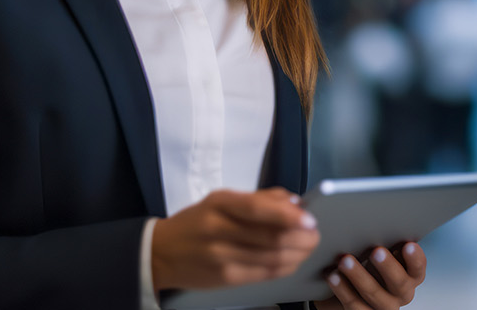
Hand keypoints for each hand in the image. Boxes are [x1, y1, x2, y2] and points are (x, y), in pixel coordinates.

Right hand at [151, 186, 320, 289]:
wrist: (161, 253)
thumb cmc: (197, 222)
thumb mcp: (221, 200)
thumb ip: (259, 199)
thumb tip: (295, 203)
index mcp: (219, 203)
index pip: (258, 209)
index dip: (288, 216)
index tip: (310, 219)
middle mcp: (218, 229)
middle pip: (270, 237)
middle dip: (301, 238)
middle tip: (315, 234)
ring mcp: (221, 256)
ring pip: (271, 258)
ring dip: (297, 254)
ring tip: (308, 247)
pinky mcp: (225, 278)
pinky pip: (264, 274)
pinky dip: (284, 267)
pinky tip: (292, 261)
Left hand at [312, 241, 426, 309]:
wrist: (352, 286)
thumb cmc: (370, 260)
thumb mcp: (381, 249)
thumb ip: (386, 239)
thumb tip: (379, 218)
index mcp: (411, 275)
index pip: (418, 268)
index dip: (415, 259)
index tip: (408, 244)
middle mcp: (401, 293)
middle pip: (400, 283)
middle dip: (387, 267)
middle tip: (376, 251)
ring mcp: (383, 306)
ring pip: (374, 295)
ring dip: (359, 277)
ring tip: (345, 261)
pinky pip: (354, 305)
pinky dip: (343, 289)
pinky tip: (333, 276)